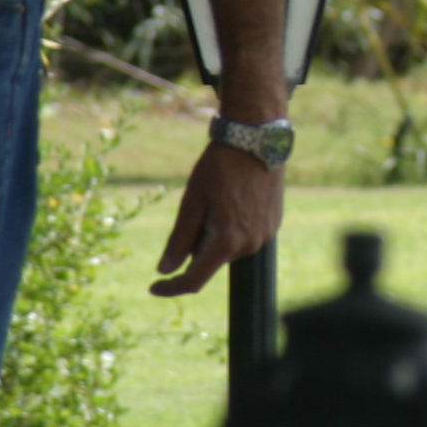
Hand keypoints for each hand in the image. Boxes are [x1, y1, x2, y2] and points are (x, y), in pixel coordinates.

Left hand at [150, 140, 284, 296]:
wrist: (256, 139)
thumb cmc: (219, 168)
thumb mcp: (192, 202)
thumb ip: (179, 241)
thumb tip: (165, 270)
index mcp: (226, 242)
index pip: (194, 280)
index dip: (171, 288)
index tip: (153, 287)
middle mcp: (249, 246)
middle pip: (211, 259)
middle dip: (196, 244)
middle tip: (196, 206)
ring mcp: (264, 236)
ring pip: (228, 248)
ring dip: (215, 235)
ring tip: (218, 197)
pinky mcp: (273, 225)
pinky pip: (245, 237)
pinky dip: (232, 227)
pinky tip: (232, 199)